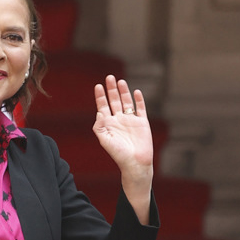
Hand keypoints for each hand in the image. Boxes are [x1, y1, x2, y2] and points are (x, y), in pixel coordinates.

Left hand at [92, 75, 153, 220]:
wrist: (135, 163)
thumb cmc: (118, 154)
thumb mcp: (105, 141)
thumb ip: (100, 127)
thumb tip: (99, 112)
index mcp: (108, 125)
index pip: (103, 107)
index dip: (100, 96)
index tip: (97, 86)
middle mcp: (119, 121)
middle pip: (114, 101)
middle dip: (111, 90)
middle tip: (109, 77)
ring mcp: (131, 121)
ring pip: (126, 102)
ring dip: (123, 92)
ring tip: (120, 81)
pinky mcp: (142, 122)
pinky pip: (140, 108)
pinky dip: (138, 100)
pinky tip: (135, 92)